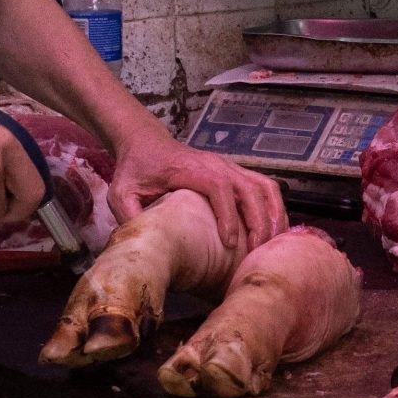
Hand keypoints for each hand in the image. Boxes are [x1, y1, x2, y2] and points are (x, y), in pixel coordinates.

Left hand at [109, 134, 285, 264]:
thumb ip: (130, 215)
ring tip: (274, 244)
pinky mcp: (235, 174)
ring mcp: (230, 167)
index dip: (228, 215)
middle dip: (258, 221)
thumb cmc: (136, 170)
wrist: (146, 145)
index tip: (230, 243)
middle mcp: (217, 165)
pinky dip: (275, 208)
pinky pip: (265, 188)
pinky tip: (276, 232)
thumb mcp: (121, 193)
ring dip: (274, 214)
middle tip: (257, 253)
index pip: (219, 187)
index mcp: (191, 169)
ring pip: (264, 187)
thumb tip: (145, 243)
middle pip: (250, 188)